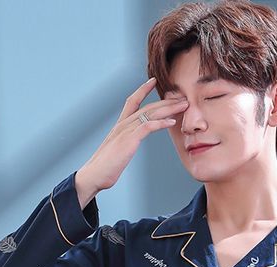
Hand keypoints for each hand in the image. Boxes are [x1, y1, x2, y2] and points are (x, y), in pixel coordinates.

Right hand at [76, 77, 188, 199]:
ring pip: (150, 114)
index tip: (153, 80)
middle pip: (147, 107)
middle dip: (166, 101)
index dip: (142, 90)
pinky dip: (160, 123)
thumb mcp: (118, 150)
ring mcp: (125, 131)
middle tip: (182, 97)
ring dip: (168, 109)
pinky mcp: (128, 141)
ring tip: (183, 106)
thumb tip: (130, 144)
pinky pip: (147, 127)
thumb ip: (125, 143)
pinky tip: (172, 122)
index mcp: (120, 125)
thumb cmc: (106, 167)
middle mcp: (123, 124)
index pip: (132, 101)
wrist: (94, 175)